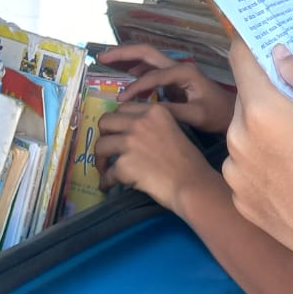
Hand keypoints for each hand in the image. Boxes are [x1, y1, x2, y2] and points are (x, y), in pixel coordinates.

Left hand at [95, 101, 220, 212]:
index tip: (118, 131)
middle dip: (104, 134)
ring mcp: (130, 142)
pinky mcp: (124, 164)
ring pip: (100, 145)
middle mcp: (139, 122)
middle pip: (106, 121)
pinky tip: (108, 185)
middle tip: (109, 147)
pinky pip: (107, 173)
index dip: (118, 121)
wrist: (192, 183)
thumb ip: (153, 126)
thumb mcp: (173, 130)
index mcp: (154, 111)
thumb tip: (131, 133)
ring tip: (105, 168)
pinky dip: (106, 181)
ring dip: (100, 159)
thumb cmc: (188, 161)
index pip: (124, 108)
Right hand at [96, 44, 236, 131]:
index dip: (135, 87)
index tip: (120, 100)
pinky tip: (125, 77)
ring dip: (127, 58)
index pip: (152, 76)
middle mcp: (178, 66)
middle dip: (123, 52)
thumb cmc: (218, 114)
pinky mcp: (174, 79)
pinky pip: (150, 69)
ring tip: (106, 61)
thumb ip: (173, 112)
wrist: (232, 114)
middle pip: (146, 52)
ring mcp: (176, 71)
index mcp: (184, 73)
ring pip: (147, 58)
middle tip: (101, 56)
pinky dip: (135, 70)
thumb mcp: (197, 116)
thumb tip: (148, 112)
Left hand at [223, 39, 292, 273]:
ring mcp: (236, 176)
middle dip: (267, 95)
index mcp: (261, 110)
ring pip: (245, 137)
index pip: (241, 60)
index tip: (260, 42)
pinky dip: (264, 165)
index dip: (250, 46)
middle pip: (246, 101)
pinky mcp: (242, 203)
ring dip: (264, 133)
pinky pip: (247, 170)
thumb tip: (279, 56)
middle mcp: (238, 140)